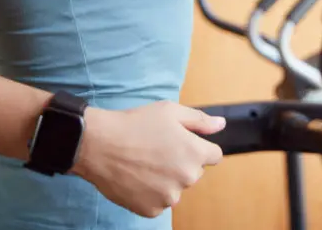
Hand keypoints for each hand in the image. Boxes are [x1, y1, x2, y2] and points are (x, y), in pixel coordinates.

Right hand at [73, 102, 224, 217]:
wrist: (100, 145)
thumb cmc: (134, 125)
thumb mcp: (171, 112)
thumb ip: (200, 120)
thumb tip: (221, 124)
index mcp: (195, 153)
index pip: (214, 156)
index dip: (198, 147)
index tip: (182, 144)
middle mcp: (187, 178)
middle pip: (193, 172)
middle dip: (181, 162)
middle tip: (157, 149)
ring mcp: (169, 196)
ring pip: (175, 188)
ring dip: (166, 179)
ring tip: (144, 163)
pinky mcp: (151, 209)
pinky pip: (158, 202)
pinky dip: (150, 192)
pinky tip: (137, 177)